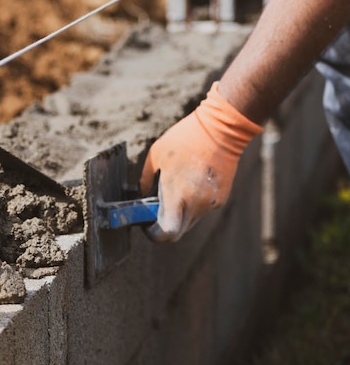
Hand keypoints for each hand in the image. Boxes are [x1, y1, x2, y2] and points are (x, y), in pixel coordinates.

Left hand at [140, 82, 262, 241]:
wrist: (221, 130)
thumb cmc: (184, 140)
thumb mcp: (155, 156)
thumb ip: (145, 181)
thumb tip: (143, 197)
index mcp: (177, 195)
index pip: (167, 233)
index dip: (154, 234)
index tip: (146, 224)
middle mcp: (196, 204)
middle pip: (177, 232)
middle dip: (164, 226)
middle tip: (156, 211)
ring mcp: (210, 203)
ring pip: (189, 222)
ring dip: (179, 214)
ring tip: (175, 190)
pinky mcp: (221, 199)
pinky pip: (202, 210)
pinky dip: (193, 204)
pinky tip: (191, 183)